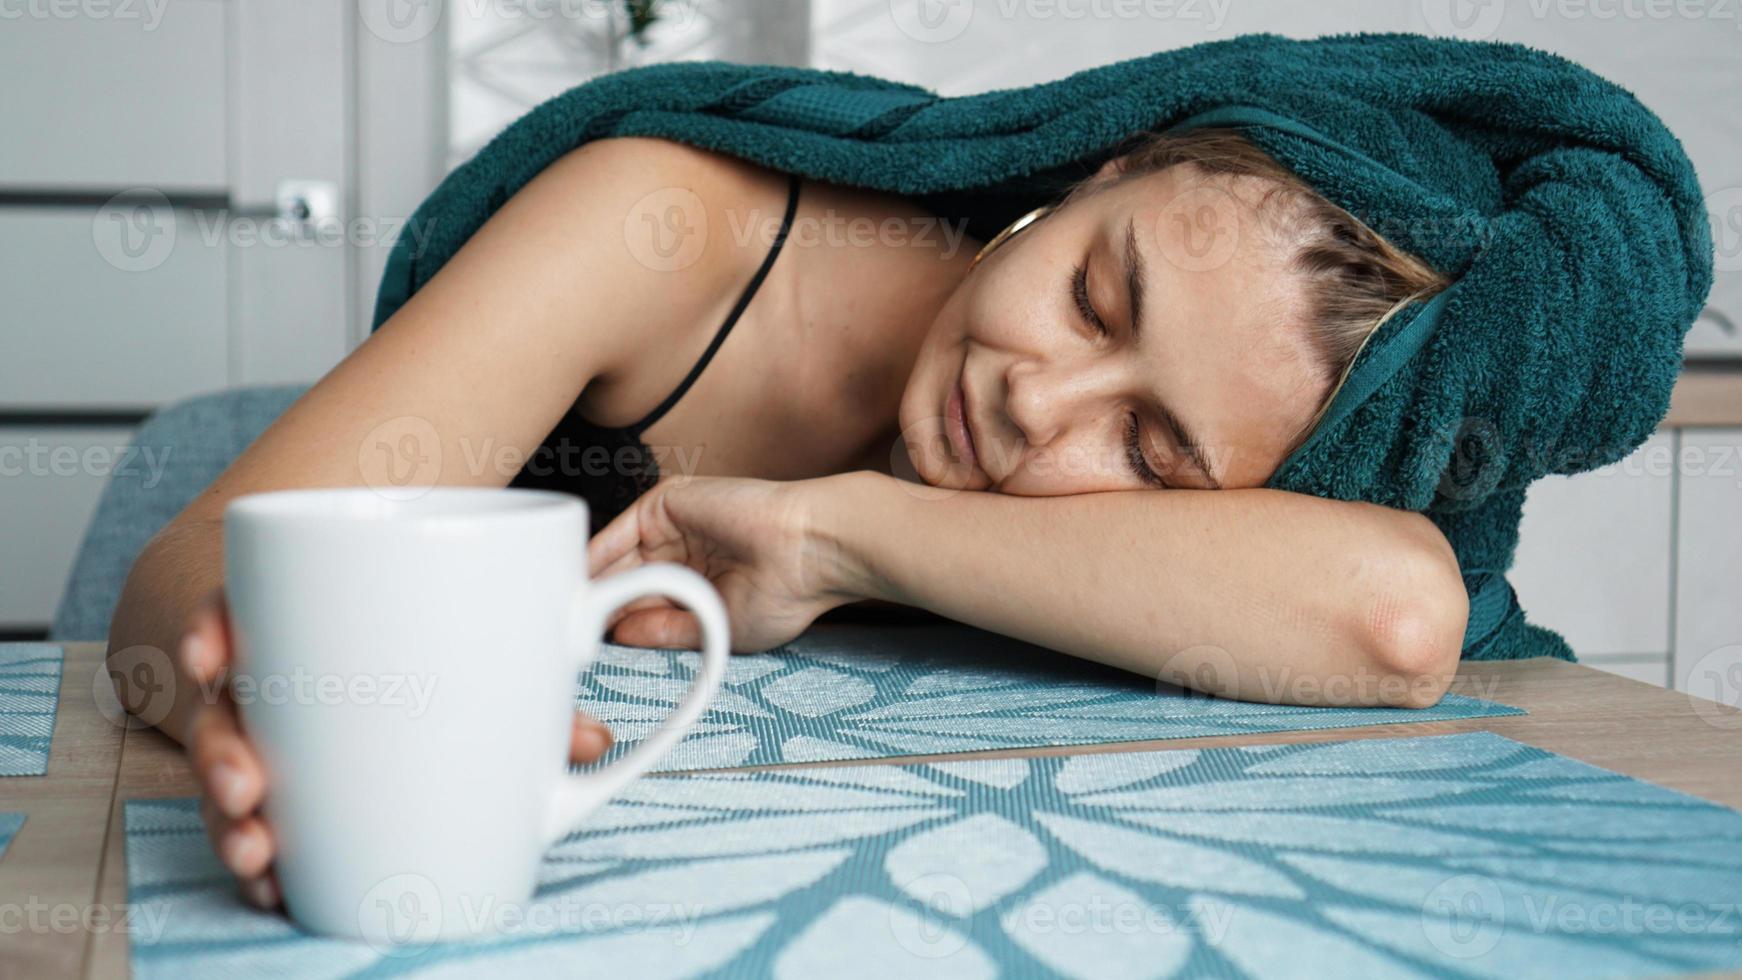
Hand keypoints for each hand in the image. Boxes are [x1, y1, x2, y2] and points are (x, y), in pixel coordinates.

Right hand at [174, 588, 616, 909]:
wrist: (448, 676)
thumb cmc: (461, 657)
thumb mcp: (498, 665)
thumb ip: (536, 697)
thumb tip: (592, 740)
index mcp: (311, 623)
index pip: (242, 608)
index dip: (213, 627)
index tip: (210, 658)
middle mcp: (281, 682)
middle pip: (226, 709)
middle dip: (219, 752)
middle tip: (250, 788)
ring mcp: (277, 741)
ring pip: (230, 777)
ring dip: (228, 821)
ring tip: (258, 852)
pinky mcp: (289, 795)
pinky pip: (256, 825)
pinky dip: (261, 859)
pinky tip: (273, 886)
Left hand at [586, 473, 867, 652]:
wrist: (810, 551)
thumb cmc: (785, 593)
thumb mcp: (716, 628)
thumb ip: (665, 629)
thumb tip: (618, 635)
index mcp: (700, 580)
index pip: (645, 601)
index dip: (616, 620)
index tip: (586, 645)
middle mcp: (684, 550)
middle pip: (625, 577)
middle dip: (597, 602)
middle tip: (564, 630)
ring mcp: (674, 525)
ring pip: (618, 556)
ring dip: (591, 582)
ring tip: (565, 612)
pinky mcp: (668, 502)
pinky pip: (621, 530)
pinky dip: (597, 555)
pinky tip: (578, 582)